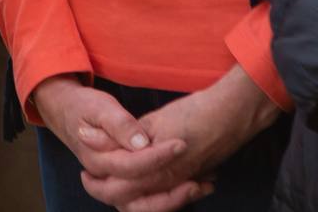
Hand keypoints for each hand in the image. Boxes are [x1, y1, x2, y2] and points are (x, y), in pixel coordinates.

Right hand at [32, 76, 190, 205]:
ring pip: (143, 209)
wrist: (69, 114)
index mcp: (97, 159)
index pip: (130, 166)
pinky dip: (171, 199)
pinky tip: (195, 185)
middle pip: (136, 200)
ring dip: (172, 202)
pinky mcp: (126, 187)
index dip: (157, 157)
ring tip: (199, 187)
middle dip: (170, 192)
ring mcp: (115, 187)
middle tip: (197, 179)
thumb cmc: (86, 108)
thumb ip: (120, 125)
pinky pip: (148, 203)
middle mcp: (105, 180)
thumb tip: (140, 143)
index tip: (182, 144)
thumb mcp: (100, 107)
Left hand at [81, 66, 279, 210]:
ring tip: (112, 183)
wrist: (233, 115)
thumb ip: (125, 134)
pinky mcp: (192, 178)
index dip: (98, 180)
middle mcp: (167, 182)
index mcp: (155, 168)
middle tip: (89, 180)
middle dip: (106, 193)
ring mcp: (181, 183)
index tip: (85, 171)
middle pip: (129, 201)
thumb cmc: (195, 114)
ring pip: (148, 203)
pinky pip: (166, 196)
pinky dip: (150, 195)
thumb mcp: (156, 120)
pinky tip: (142, 184)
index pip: (118, 185)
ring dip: (127, 197)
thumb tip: (91, 138)